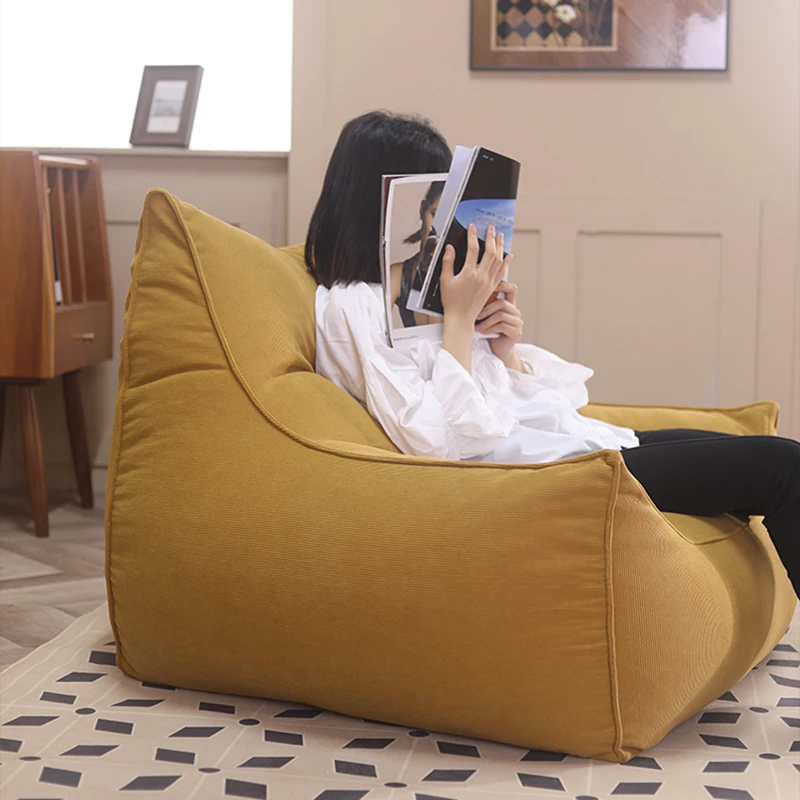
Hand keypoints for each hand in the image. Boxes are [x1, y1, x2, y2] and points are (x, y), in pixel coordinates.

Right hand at [439, 224, 510, 373]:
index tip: (472, 227)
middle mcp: (481, 277)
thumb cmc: (451, 302)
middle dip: (490, 238)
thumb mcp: (445, 281)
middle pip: (490, 252)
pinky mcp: (492, 287)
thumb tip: (450, 248)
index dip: (472, 236)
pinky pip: (502, 272)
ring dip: (500, 246)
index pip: (473, 249)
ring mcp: (488, 282)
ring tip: (500, 236)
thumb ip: (448, 262)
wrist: (461, 318)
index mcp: (468, 274)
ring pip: (498, 260)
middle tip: (490, 228)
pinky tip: (509, 255)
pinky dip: (506, 262)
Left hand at [476, 280, 523, 369]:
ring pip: (501, 315)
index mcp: (510, 305)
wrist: (496, 351)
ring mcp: (517, 323)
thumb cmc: (488, 332)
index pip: (512, 289)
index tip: (487, 288)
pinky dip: (489, 328)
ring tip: (477, 327)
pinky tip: (482, 332)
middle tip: (475, 316)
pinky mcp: (516, 333)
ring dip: (486, 321)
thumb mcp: (486, 317)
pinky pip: (502, 326)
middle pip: (502, 303)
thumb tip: (470, 292)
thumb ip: (485, 305)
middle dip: (486, 309)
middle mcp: (516, 312)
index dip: (501, 285)